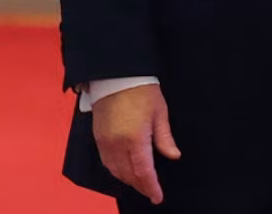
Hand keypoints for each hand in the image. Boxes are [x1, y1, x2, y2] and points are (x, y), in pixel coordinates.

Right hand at [92, 83, 180, 204]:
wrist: (116, 75)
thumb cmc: (141, 90)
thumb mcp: (159, 112)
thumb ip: (164, 138)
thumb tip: (173, 155)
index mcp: (135, 138)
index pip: (144, 171)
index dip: (151, 187)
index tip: (157, 197)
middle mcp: (117, 144)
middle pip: (129, 175)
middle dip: (141, 186)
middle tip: (151, 191)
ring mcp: (105, 142)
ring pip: (116, 171)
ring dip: (128, 180)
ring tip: (141, 183)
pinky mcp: (97, 137)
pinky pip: (106, 162)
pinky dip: (116, 170)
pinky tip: (125, 171)